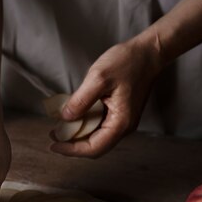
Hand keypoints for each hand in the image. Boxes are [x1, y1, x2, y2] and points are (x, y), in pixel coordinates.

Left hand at [50, 36, 163, 156]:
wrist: (148, 52)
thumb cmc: (127, 62)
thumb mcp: (99, 78)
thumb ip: (81, 100)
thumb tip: (65, 118)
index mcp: (121, 123)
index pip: (94, 148)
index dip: (71, 150)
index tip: (53, 144)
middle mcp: (124, 127)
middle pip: (95, 147)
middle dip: (73, 145)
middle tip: (53, 135)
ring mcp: (123, 121)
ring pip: (97, 138)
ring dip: (78, 136)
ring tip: (59, 128)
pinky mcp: (120, 114)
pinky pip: (100, 127)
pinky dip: (85, 125)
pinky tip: (74, 117)